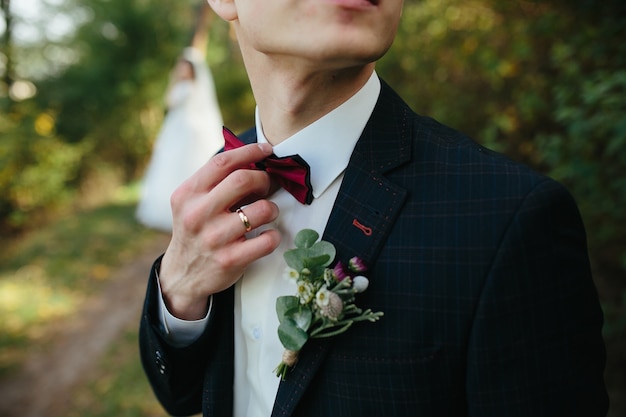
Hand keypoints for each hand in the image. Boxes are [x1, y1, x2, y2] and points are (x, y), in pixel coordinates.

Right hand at [159, 142, 280, 319]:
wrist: (182, 274)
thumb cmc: (195, 230)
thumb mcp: (191, 202)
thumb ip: (214, 182)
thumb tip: (252, 159)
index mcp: (188, 194)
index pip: (222, 163)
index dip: (249, 152)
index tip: (266, 150)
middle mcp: (198, 214)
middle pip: (242, 180)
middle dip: (263, 179)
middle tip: (267, 185)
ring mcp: (214, 238)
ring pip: (260, 210)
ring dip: (271, 208)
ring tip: (267, 212)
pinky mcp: (230, 260)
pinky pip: (267, 240)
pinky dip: (274, 235)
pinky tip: (267, 235)